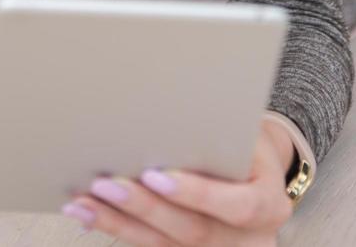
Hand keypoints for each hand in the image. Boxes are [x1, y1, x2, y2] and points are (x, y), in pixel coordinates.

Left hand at [62, 118, 294, 245]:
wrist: (259, 173)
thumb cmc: (248, 145)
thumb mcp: (248, 136)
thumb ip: (221, 139)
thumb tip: (174, 121)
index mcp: (269, 205)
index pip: (237, 206)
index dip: (197, 194)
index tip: (157, 175)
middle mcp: (246, 240)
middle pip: (193, 231)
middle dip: (146, 207)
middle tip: (108, 183)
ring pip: (164, 246)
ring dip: (119, 222)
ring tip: (86, 200)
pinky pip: (150, 246)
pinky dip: (118, 227)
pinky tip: (91, 213)